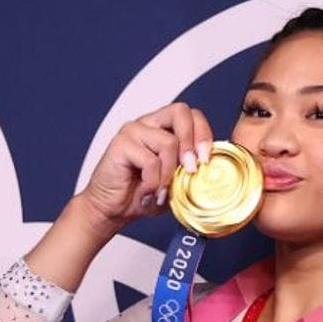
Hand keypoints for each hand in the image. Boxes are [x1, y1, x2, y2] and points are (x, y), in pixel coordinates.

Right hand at [80, 102, 214, 230]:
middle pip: (180, 112)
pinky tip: (147, 192)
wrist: (112, 209)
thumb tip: (210, 166)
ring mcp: (133, 131)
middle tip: (192, 168)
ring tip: (161, 190)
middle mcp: (148, 123)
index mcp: (163, 128)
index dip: (203, 133)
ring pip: (168, 142)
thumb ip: (191, 169)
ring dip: (170, 173)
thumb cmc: (142, 194)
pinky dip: (153, 182)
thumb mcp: (175, 182)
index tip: (206, 160)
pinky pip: (150, 161)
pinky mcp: (121, 144)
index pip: (191, 115)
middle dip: (192, 141)